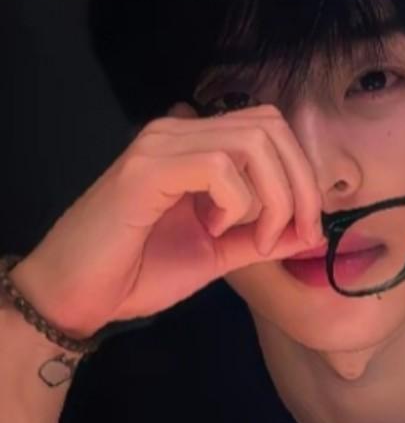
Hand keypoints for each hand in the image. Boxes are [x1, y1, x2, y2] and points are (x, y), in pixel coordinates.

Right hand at [11, 102, 324, 339]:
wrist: (76, 295)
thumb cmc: (141, 270)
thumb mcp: (220, 252)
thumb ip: (263, 235)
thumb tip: (311, 229)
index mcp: (198, 144)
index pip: (271, 129)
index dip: (302, 174)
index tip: (306, 228)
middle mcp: (179, 131)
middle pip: (271, 126)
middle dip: (300, 184)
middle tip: (293, 233)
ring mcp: (160, 145)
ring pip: (252, 142)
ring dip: (272, 198)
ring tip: (253, 239)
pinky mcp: (144, 170)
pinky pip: (218, 166)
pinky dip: (236, 202)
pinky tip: (214, 229)